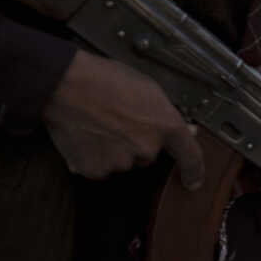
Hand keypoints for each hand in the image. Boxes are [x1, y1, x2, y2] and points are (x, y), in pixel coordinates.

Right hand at [42, 49, 206, 188]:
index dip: (194, 171)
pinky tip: (86, 136)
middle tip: (118, 120)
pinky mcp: (96, 170)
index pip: (190, 156)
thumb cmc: (105, 79)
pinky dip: (92, 157)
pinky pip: (99, 167)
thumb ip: (166, 114)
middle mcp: (147, 148)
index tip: (193, 181)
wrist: (67, 86)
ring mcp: (121, 162)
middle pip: (147, 155)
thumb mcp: (148, 89)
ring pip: (122, 161)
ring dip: (113, 149)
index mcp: (165, 125)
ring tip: (98, 123)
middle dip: (135, 142)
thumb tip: (186, 129)